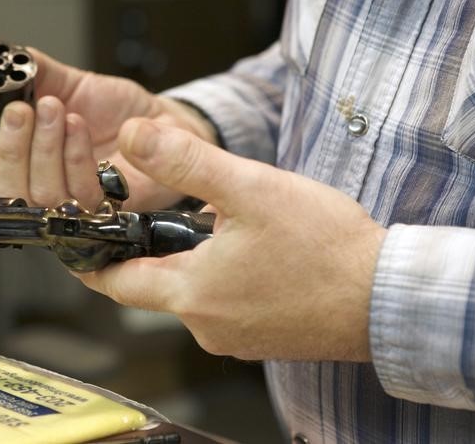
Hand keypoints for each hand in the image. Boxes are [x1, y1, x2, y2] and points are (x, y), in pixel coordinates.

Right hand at [0, 48, 216, 209]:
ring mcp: (73, 205)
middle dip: (12, 145)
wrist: (166, 123)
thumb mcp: (74, 84)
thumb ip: (39, 74)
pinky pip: (80, 193)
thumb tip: (7, 58)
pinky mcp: (103, 211)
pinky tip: (79, 127)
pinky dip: (76, 157)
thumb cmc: (120, 111)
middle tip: (23, 110)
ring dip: (45, 148)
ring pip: (41, 193)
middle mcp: (44, 188)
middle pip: (7, 188)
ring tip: (57, 109)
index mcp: (26, 162)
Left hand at [78, 118, 386, 361]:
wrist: (388, 298)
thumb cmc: (325, 248)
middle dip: (157, 248)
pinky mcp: (264, 338)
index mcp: (191, 293)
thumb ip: (186, 162)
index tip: (85, 236)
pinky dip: (227, 277)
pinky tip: (256, 252)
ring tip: (223, 224)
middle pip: (156, 284)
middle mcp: (206, 327)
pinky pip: (228, 304)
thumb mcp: (249, 189)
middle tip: (166, 213)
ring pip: (195, 292)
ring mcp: (236, 338)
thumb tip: (133, 136)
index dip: (95, 257)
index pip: (115, 281)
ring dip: (197, 260)